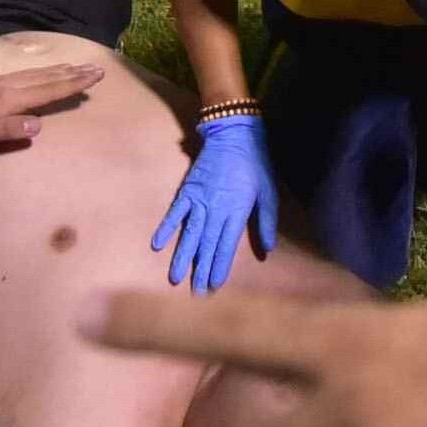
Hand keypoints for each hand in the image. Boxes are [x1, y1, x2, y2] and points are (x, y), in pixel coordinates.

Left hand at [0, 56, 99, 159]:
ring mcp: (4, 82)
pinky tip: (50, 72)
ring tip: (80, 67)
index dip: (72, 84)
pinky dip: (47, 72)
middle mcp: (10, 85)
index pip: (48, 91)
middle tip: (97, 69)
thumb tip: (37, 124)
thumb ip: (9, 129)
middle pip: (49, 78)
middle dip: (74, 73)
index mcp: (9, 98)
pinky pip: (31, 74)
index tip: (93, 77)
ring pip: (40, 74)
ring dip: (63, 70)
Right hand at [151, 106, 278, 292]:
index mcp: (236, 211)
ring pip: (189, 234)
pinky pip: (174, 213)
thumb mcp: (268, 192)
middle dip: (200, 270)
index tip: (214, 286)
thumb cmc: (255, 164)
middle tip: (195, 292)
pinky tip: (157, 246)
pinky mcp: (187, 190)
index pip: (226, 246)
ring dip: (181, 257)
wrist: (234, 134)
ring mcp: (198, 200)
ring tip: (174, 278)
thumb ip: (265, 222)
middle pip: (206, 245)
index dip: (219, 266)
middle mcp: (215, 209)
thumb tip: (268, 250)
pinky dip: (166, 229)